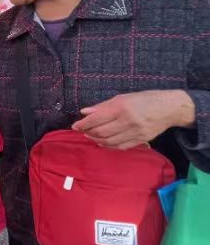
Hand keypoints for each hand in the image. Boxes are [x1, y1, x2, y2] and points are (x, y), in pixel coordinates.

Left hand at [72, 90, 194, 149]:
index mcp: (121, 107)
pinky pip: (120, 147)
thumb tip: (84, 112)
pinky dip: (108, 146)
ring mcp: (135, 132)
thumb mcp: (122, 97)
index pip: (96, 119)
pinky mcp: (141, 140)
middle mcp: (128, 121)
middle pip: (101, 132)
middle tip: (82, 130)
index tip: (75, 126)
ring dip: (96, 140)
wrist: (169, 108)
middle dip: (88, 132)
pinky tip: (102, 142)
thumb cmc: (144, 99)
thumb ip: (102, 106)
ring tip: (91, 135)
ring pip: (109, 141)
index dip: (83, 124)